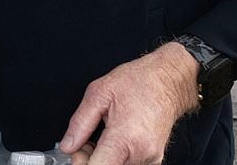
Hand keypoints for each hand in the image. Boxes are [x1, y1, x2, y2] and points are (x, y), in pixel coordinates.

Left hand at [60, 43, 199, 164]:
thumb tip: (68, 145)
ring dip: (101, 159)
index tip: (75, 151)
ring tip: (100, 137)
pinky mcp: (154, 159)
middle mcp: (141, 154)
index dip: (81, 161)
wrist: (168, 80)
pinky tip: (112, 141)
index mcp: (125, 139)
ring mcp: (150, 159)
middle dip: (88, 160)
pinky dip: (114, 157)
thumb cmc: (138, 81)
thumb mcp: (99, 93)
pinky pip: (127, 164)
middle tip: (83, 141)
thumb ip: (80, 123)